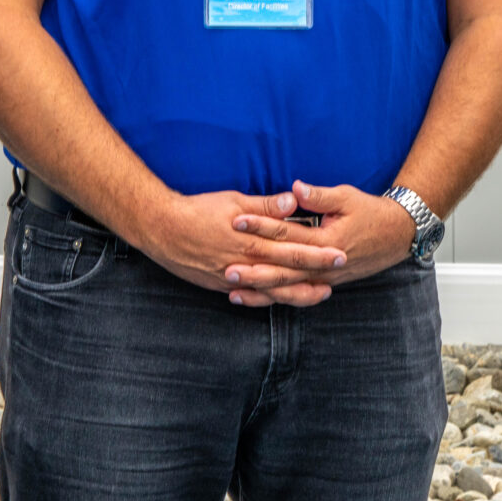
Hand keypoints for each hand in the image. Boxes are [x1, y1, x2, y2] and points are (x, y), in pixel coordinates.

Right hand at [132, 190, 347, 306]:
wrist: (161, 230)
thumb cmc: (197, 211)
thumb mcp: (232, 201)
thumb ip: (265, 206)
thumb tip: (293, 202)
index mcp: (251, 240)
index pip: (291, 247)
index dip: (317, 252)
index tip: (339, 252)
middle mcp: (246, 263)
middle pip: (288, 271)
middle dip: (316, 272)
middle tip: (339, 271)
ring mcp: (234, 278)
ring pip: (273, 290)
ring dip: (298, 292)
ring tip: (319, 293)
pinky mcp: (222, 285)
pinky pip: (252, 295)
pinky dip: (270, 299)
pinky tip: (283, 299)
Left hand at [223, 180, 415, 305]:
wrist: (396, 236)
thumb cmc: (371, 213)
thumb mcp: (347, 198)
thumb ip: (319, 196)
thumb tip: (295, 188)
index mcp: (327, 241)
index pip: (287, 234)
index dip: (261, 226)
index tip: (237, 220)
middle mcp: (323, 265)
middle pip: (283, 269)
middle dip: (253, 269)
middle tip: (225, 267)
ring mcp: (323, 278)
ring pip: (287, 288)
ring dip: (260, 290)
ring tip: (232, 289)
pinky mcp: (322, 284)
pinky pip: (294, 295)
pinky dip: (272, 298)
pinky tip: (252, 298)